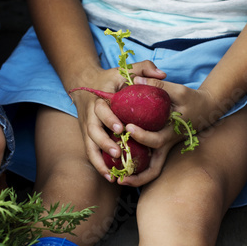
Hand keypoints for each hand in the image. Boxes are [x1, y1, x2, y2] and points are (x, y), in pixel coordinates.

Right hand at [70, 61, 166, 180]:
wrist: (84, 83)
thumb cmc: (110, 78)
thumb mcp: (125, 70)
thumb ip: (144, 68)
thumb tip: (162, 75)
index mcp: (99, 99)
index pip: (101, 109)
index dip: (109, 119)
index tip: (121, 128)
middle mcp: (90, 115)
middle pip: (92, 131)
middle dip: (103, 142)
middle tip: (117, 152)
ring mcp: (87, 127)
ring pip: (89, 146)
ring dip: (99, 161)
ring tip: (112, 174)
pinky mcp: (87, 136)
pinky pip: (91, 153)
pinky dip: (98, 165)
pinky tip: (110, 177)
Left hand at [113, 79, 216, 185]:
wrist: (206, 109)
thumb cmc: (192, 99)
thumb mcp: (179, 90)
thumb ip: (158, 87)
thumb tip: (135, 81)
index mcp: (172, 133)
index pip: (156, 140)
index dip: (141, 136)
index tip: (128, 128)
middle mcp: (167, 145)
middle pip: (154, 169)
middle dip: (137, 176)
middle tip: (119, 178)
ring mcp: (164, 149)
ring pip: (152, 171)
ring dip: (136, 178)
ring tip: (117, 180)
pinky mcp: (161, 148)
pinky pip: (149, 163)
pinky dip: (137, 168)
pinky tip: (120, 165)